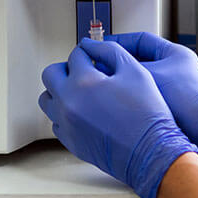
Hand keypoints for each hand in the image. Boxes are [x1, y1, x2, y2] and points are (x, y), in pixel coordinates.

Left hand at [39, 38, 197, 197]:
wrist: (150, 152)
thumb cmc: (147, 115)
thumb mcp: (136, 72)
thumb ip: (111, 52)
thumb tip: (91, 45)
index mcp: (84, 82)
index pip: (75, 56)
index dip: (88, 52)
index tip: (94, 56)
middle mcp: (68, 102)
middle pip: (51, 74)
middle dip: (67, 68)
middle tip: (84, 70)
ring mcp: (66, 123)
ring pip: (47, 99)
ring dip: (60, 90)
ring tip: (80, 91)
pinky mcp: (70, 141)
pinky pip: (56, 121)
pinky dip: (65, 112)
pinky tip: (84, 111)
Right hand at [106, 32, 197, 176]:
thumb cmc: (187, 101)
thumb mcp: (150, 76)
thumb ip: (127, 67)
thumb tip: (107, 64)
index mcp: (175, 54)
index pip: (141, 39)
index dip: (119, 42)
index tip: (103, 47)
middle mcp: (178, 69)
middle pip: (142, 61)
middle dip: (121, 65)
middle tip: (101, 68)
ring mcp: (178, 89)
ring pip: (145, 82)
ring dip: (128, 85)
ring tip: (109, 88)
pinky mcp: (176, 108)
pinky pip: (150, 99)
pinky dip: (137, 100)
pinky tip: (124, 107)